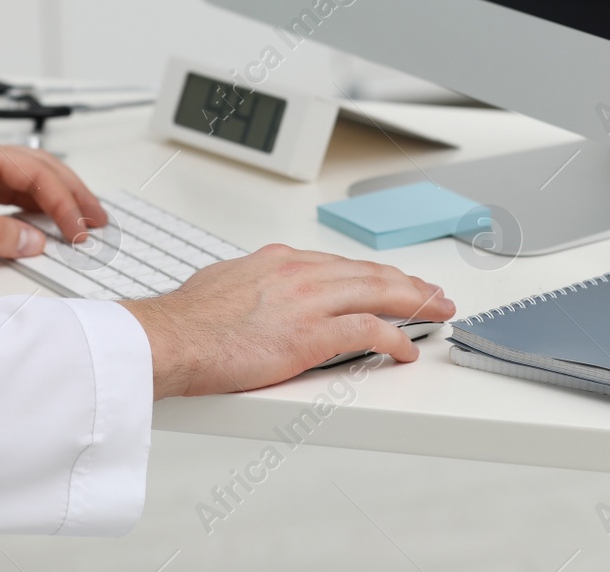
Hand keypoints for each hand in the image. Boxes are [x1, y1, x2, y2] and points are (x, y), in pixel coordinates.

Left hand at [0, 133, 106, 257]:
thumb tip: (34, 240)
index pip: (38, 174)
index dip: (65, 203)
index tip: (80, 230)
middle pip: (41, 169)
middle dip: (74, 194)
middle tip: (99, 220)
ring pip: (27, 179)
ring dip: (55, 199)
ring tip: (80, 221)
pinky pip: (8, 192)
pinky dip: (31, 206)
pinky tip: (41, 221)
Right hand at [119, 245, 454, 398]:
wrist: (173, 338)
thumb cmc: (189, 320)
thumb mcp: (223, 282)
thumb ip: (250, 283)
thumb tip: (253, 291)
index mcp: (281, 260)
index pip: (341, 264)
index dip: (373, 274)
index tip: (390, 280)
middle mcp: (301, 272)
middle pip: (370, 274)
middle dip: (407, 282)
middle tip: (432, 291)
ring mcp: (310, 301)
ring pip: (379, 293)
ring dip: (415, 302)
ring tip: (436, 311)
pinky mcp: (313, 333)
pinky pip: (370, 331)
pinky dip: (396, 338)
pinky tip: (407, 348)